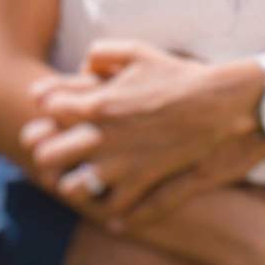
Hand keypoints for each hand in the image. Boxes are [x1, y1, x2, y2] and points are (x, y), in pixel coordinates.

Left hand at [23, 40, 264, 224]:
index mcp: (98, 103)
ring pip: (75, 189)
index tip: (50, 110)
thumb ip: (101, 52)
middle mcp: (104, 138)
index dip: (46, 109)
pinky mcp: (146, 184)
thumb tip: (81, 66)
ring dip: (72, 185)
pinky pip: (119, 209)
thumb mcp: (136, 50)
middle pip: (50, 155)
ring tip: (77, 180)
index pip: (49, 110)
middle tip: (53, 150)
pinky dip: (113, 213)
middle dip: (46, 152)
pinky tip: (111, 214)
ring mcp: (123, 166)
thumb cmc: (177, 75)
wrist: (218, 104)